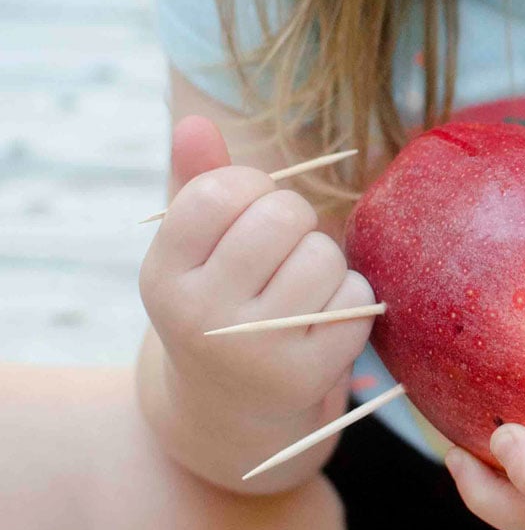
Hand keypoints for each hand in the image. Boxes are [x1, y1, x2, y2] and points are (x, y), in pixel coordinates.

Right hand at [140, 116, 376, 422]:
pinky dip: (353, 298)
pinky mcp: (305, 377)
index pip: (221, 190)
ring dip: (326, 260)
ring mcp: (251, 352)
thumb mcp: (196, 248)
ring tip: (302, 286)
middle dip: (296, 219)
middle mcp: (198, 318)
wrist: (229, 407)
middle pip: (283, 216)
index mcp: (162, 275)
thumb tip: (195, 122)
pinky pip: (358, 299)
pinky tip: (323, 318)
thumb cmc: (219, 300)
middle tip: (285, 247)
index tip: (250, 211)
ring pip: (325, 256)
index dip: (253, 187)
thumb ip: (198, 181)